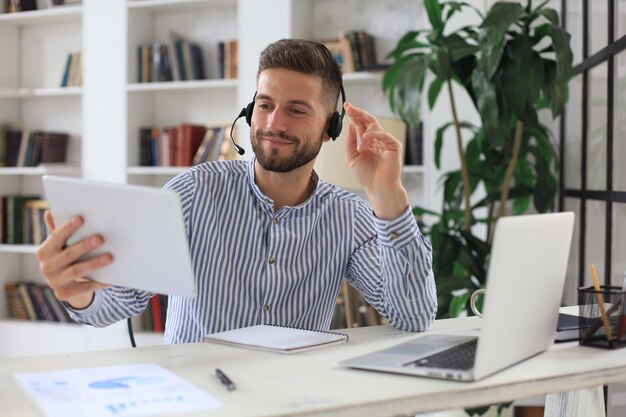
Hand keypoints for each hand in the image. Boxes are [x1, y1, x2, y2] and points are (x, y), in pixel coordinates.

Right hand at [36, 211, 111, 308]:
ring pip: (77, 271)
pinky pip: (84, 287)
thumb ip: (57, 231)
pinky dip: (98, 282)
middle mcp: (46, 267)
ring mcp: (55, 282)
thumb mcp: (61, 245)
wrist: (65, 285)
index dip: (68, 228)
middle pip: (68, 255)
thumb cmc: (65, 257)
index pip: (56, 237)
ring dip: (94, 263)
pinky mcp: (64, 294)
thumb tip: (50, 212)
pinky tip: (110, 278)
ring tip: (109, 257)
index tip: (81, 218)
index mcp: (44, 252)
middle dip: (84, 246)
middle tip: (100, 238)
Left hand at [344, 102, 408, 218]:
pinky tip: (366, 139)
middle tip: (349, 107)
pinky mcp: (394, 146)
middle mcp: (377, 140)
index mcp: (367, 142)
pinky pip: (384, 134)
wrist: (378, 188)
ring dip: (364, 134)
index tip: (346, 106)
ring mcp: (386, 142)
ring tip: (360, 147)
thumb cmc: (366, 176)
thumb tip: (350, 125)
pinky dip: (374, 135)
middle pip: (369, 121)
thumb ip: (350, 142)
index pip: (361, 124)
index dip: (354, 115)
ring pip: (375, 127)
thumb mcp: (352, 157)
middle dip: (358, 113)